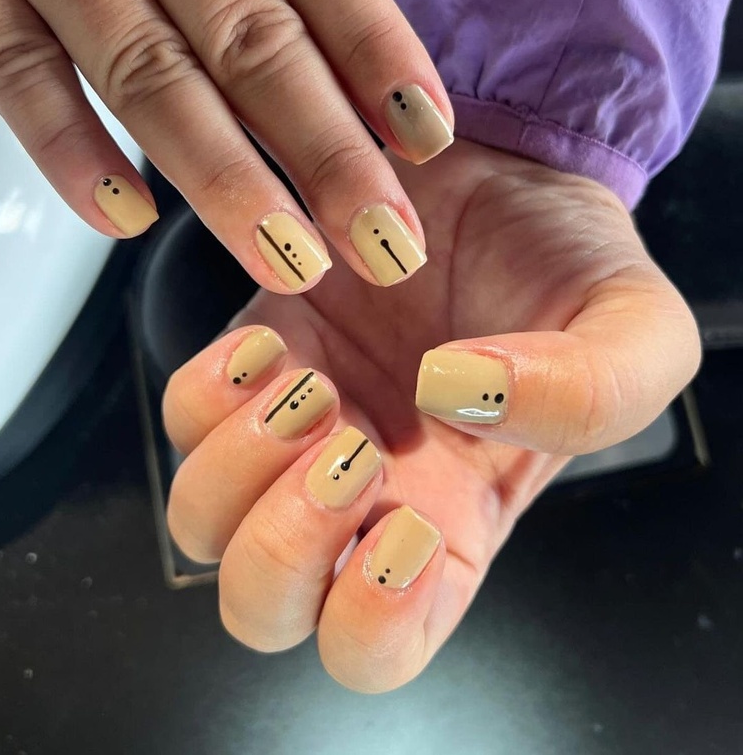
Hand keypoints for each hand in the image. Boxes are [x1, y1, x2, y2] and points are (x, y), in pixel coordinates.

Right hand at [0, 0, 451, 291]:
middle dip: (325, 151)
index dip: (377, 50)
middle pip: (249, 35)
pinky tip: (127, 220)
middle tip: (382, 239)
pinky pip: (15, 74)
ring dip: (225, 180)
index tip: (425, 138)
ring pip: (146, 73)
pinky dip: (70, 152)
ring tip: (290, 256)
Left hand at [162, 140, 700, 691]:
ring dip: (239, 467)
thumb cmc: (573, 265)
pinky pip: (187, 413)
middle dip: (283, 549)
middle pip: (263, 605)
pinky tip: (277, 345)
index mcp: (454, 524)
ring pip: (204, 520)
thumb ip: (589, 393)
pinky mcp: (263, 353)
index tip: (413, 523)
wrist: (511, 175)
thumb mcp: (636, 333)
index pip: (372, 649)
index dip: (372, 620)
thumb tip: (453, 391)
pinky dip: (208, 393)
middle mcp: (364, 494)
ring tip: (310, 387)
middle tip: (350, 452)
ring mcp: (303, 426)